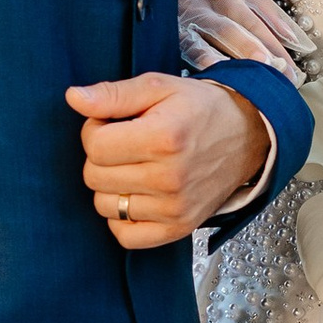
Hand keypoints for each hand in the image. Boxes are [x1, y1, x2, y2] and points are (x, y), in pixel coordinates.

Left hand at [69, 70, 271, 246]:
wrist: (248, 136)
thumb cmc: (200, 109)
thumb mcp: (159, 87)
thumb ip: (113, 93)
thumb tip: (73, 98)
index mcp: (163, 138)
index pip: (94, 145)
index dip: (95, 130)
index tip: (114, 124)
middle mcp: (169, 178)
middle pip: (95, 176)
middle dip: (102, 157)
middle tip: (127, 144)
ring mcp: (174, 208)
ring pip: (105, 205)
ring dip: (111, 186)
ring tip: (135, 168)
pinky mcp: (179, 228)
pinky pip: (125, 236)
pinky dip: (122, 218)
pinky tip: (137, 195)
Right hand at [179, 0, 314, 75]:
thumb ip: (260, 8)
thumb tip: (294, 37)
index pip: (258, 10)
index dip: (279, 33)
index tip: (298, 58)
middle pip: (246, 22)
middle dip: (267, 49)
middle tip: (285, 72)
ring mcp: (190, 10)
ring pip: (222, 31)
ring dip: (243, 51)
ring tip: (261, 72)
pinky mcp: (170, 27)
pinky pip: (191, 44)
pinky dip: (205, 58)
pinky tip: (219, 72)